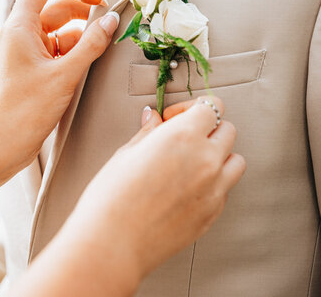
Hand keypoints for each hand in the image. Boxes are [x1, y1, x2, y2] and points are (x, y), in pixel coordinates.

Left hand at [0, 0, 118, 177]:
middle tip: (108, 25)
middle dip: (83, 11)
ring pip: (59, 30)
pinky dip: (74, 51)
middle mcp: (21, 33)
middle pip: (55, 6)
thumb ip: (91, 44)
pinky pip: (57, 49)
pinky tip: (88, 63)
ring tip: (101, 47)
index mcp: (20, 25)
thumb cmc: (25, 109)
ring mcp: (26, 51)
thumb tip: (112, 21)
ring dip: (81, 35)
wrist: (1, 143)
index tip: (97, 1)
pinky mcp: (32, 67)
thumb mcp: (65, 74)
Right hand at [53, 97, 244, 293]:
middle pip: (227, 130)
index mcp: (183, 136)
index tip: (172, 119)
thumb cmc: (113, 194)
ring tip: (191, 162)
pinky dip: (214, 182)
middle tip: (182, 138)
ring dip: (219, 154)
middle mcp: (206, 159)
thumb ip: (149, 132)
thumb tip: (153, 117)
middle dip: (207, 128)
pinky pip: (226, 188)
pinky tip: (188, 187)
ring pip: (235, 159)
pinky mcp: (213, 213)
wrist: (113, 242)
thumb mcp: (127, 153)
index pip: (211, 106)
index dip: (191, 108)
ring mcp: (214, 189)